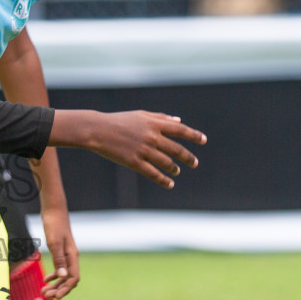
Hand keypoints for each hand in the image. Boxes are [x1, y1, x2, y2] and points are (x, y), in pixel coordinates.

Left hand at [40, 202, 78, 298]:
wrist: (53, 209)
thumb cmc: (53, 224)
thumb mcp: (54, 242)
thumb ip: (59, 260)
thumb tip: (64, 277)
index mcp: (72, 256)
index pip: (73, 278)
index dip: (66, 289)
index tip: (56, 298)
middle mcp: (72, 256)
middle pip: (69, 279)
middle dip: (58, 289)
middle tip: (45, 295)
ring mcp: (67, 254)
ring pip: (64, 275)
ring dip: (56, 284)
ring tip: (44, 291)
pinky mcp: (61, 250)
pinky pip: (61, 268)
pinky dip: (55, 275)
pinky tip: (46, 280)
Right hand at [87, 111, 205, 188]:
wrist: (97, 130)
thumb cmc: (119, 121)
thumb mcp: (141, 115)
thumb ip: (161, 117)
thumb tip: (179, 120)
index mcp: (154, 124)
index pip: (180, 130)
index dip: (194, 135)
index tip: (203, 140)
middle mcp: (152, 137)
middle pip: (177, 149)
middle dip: (188, 157)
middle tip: (194, 163)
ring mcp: (143, 150)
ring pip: (166, 162)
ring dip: (175, 168)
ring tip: (177, 171)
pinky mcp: (134, 162)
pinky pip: (153, 173)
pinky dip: (163, 180)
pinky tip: (170, 183)